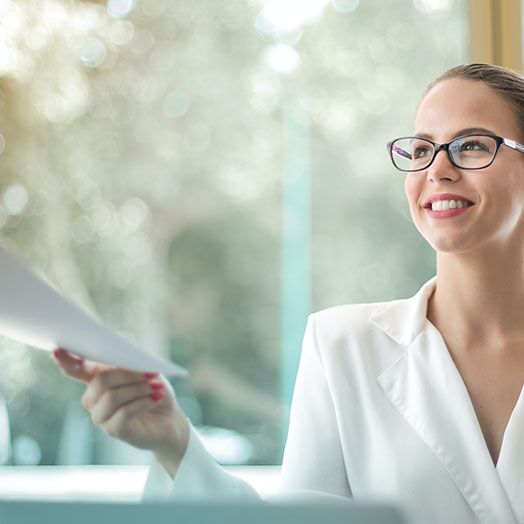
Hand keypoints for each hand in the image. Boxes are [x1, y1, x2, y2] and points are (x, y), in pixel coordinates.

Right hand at [52, 348, 188, 476]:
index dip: (66, 361)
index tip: (57, 350)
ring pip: (112, 397)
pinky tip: (156, 398)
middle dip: (128, 375)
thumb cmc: (154, 391)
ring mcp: (101, 416)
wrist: (170, 420)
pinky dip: (143, 402)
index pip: (76, 369)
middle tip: (152, 374)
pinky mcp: (113, 430)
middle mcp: (94, 398)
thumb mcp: (147, 371)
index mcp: (98, 379)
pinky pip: (123, 413)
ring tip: (157, 387)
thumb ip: (132, 363)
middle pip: (100, 381)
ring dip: (139, 389)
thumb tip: (124, 355)